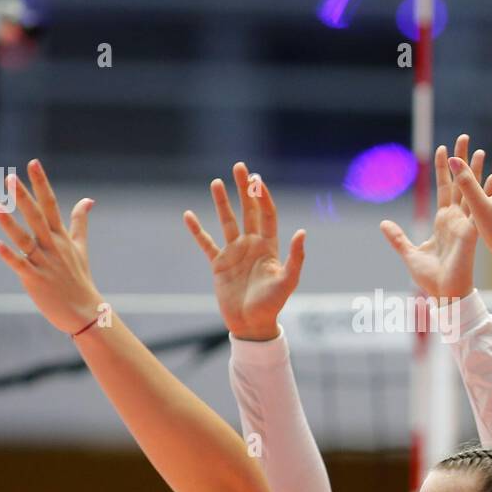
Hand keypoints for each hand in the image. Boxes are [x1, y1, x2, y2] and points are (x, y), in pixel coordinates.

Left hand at [0, 159, 104, 334]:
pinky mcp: (35, 279)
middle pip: (36, 216)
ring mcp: (44, 262)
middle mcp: (52, 246)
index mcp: (61, 236)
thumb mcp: (80, 247)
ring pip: (25, 239)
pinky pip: (21, 265)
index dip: (41, 183)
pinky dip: (10, 256)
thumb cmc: (79, 279)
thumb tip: (88, 199)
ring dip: (10, 223)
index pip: (51, 203)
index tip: (32, 163)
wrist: (84, 311)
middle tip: (8, 177)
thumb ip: (80, 222)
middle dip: (22, 197)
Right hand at [184, 162, 305, 341]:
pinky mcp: (219, 264)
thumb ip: (296, 257)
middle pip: (248, 211)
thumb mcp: (288, 281)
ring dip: (222, 202)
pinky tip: (189, 215)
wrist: (252, 324)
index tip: (257, 180)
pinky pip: (206, 243)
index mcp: (269, 246)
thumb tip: (303, 232)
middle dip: (245, 189)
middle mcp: (251, 245)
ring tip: (217, 182)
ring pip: (227, 221)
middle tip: (240, 167)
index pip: (266, 215)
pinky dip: (197, 230)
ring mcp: (234, 253)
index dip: (262, 197)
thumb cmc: (272, 304)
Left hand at [379, 134, 491, 301]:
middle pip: (460, 183)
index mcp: (444, 222)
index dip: (443, 169)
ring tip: (482, 150)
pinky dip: (486, 193)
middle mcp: (457, 219)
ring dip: (477, 171)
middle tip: (464, 138)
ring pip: (471, 191)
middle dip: (462, 160)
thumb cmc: (432, 278)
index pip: (444, 188)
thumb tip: (383, 223)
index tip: (442, 149)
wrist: (445, 295)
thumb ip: (398, 237)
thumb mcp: (409, 253)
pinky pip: (479, 209)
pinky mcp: (471, 233)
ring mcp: (466, 224)